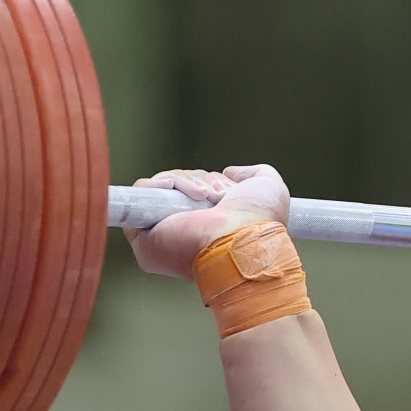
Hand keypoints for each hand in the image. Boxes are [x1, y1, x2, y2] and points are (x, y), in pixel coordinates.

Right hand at [125, 164, 290, 278]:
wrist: (243, 239)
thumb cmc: (260, 223)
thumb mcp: (268, 188)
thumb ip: (254, 173)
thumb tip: (229, 171)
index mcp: (208, 229)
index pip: (194, 193)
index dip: (206, 183)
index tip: (223, 189)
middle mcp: (184, 234)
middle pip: (179, 188)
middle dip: (200, 181)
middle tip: (218, 194)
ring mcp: (161, 235)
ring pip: (162, 187)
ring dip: (186, 181)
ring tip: (207, 197)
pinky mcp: (143, 236)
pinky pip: (141, 192)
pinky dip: (158, 183)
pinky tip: (178, 191)